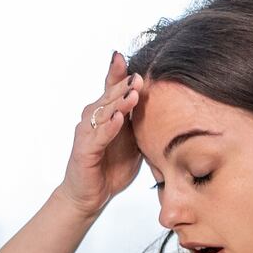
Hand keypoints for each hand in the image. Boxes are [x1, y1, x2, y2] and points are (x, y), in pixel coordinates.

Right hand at [57, 50, 143, 216]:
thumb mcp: (132, 142)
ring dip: (117, 102)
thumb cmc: (110, 167)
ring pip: (102, 112)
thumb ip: (141, 124)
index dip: (119, 73)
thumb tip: (168, 107)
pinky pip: (97, 136)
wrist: (90, 195)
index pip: (112, 89)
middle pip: (108, 96)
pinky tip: (118, 119)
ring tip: (131, 94)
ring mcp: (87, 134)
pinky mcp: (84, 151)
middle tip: (138, 76)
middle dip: (123, 85)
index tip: (127, 57)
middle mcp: (93, 119)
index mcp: (106, 115)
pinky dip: (107, 127)